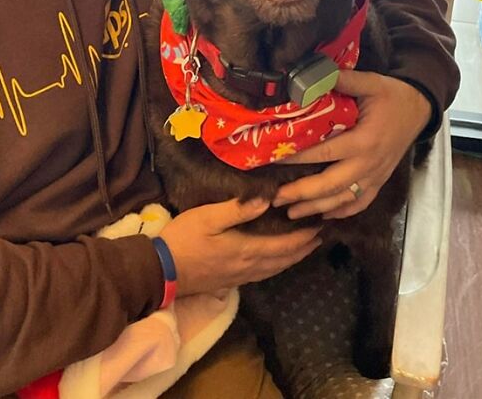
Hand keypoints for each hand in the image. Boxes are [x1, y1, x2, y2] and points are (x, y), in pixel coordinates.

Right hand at [160, 198, 321, 296]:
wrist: (161, 271)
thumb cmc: (183, 239)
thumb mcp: (208, 217)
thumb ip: (238, 209)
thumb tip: (268, 200)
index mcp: (246, 250)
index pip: (285, 246)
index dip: (304, 237)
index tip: (320, 225)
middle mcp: (249, 266)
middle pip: (285, 260)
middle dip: (304, 248)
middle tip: (321, 236)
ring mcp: (240, 276)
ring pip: (276, 269)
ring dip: (293, 259)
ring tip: (305, 248)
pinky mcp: (231, 281)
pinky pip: (264, 274)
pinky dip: (278, 266)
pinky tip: (276, 261)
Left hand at [272, 71, 430, 218]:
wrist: (420, 109)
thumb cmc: (393, 96)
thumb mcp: (371, 83)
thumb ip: (345, 81)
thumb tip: (315, 75)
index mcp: (363, 141)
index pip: (324, 153)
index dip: (297, 158)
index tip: (274, 160)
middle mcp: (368, 164)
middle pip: (330, 185)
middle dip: (301, 194)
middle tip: (276, 198)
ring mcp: (375, 176)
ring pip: (342, 199)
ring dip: (316, 208)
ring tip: (291, 213)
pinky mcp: (380, 181)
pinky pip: (360, 203)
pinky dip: (342, 212)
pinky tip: (324, 215)